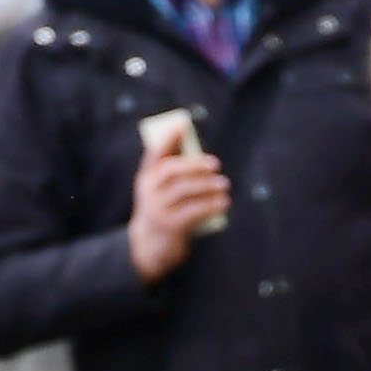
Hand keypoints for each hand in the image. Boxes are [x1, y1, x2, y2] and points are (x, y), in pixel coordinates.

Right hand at [126, 129, 230, 281]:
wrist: (148, 247)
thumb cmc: (163, 211)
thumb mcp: (162, 191)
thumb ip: (176, 175)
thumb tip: (205, 159)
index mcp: (146, 178)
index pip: (155, 153)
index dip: (168, 137)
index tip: (182, 123)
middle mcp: (148, 191)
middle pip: (171, 171)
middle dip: (194, 164)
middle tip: (215, 164)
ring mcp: (158, 209)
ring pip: (184, 191)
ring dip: (207, 186)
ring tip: (224, 185)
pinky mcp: (170, 226)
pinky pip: (193, 211)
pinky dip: (210, 205)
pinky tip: (223, 202)